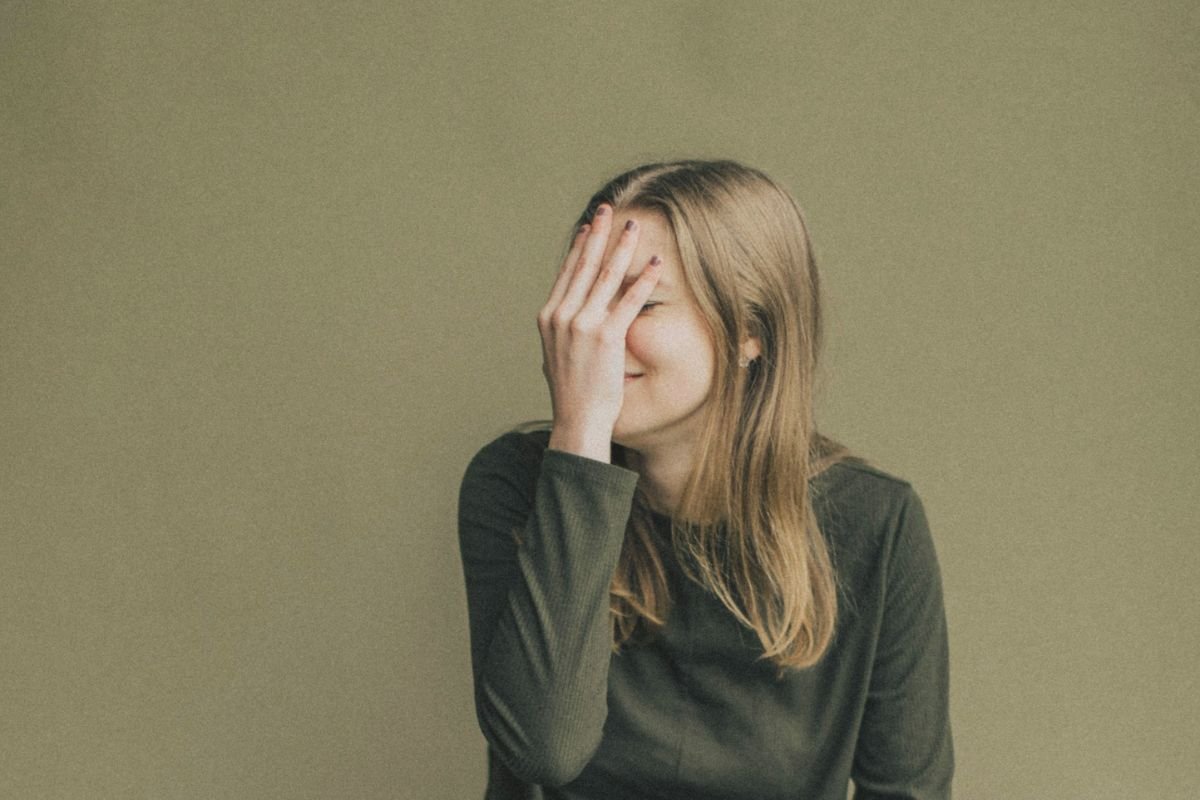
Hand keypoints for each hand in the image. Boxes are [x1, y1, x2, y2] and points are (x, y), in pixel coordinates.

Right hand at [537, 205, 661, 461]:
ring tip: (634, 227)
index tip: (589, 227)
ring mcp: (583, 325)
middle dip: (598, 234)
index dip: (580, 247)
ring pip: (606, 276)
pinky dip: (644, 279)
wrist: (577, 420)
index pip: (567, 273)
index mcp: (549, 317)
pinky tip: (655, 263)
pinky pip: (629, 300)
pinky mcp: (606, 337)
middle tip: (608, 210)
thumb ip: (565, 330)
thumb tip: (571, 318)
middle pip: (584, 265)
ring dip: (622, 247)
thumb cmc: (573, 392)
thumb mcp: (558, 354)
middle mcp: (562, 315)